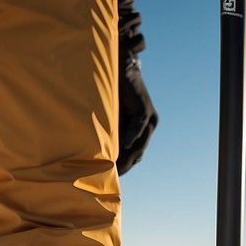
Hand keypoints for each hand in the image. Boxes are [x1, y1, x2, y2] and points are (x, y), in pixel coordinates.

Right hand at [117, 50, 156, 174]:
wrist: (120, 68)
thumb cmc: (111, 92)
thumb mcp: (110, 117)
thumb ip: (109, 132)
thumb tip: (97, 153)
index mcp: (142, 129)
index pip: (135, 154)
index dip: (124, 166)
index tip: (111, 177)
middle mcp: (148, 126)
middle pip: (138, 152)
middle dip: (126, 165)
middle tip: (112, 176)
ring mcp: (148, 119)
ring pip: (139, 143)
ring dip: (127, 155)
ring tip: (115, 166)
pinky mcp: (144, 110)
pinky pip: (138, 127)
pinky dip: (131, 137)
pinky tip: (124, 146)